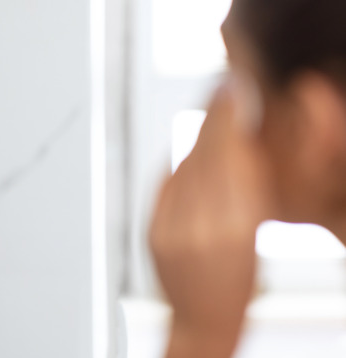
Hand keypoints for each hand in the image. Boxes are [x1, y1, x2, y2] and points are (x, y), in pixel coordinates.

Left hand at [149, 75, 273, 357]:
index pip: (231, 156)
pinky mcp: (153, 232)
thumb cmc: (237, 286)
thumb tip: (242, 141)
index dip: (231, 116)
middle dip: (216, 116)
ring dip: (200, 134)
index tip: (236, 86)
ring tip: (214, 109)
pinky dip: (181, 161)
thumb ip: (249, 191)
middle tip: (225, 84)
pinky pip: (168, 185)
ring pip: (187, 166)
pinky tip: (191, 147)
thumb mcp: (252, 235)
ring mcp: (171, 229)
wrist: (199, 322)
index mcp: (235, 228)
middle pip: (207, 154)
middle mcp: (199, 226)